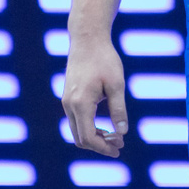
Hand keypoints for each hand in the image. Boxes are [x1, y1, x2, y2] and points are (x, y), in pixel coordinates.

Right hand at [62, 36, 128, 154]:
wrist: (87, 39)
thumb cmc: (104, 59)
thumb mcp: (116, 84)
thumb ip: (119, 109)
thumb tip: (123, 133)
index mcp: (81, 103)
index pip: (88, 137)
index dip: (103, 148)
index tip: (119, 148)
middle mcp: (69, 105)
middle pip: (80, 139)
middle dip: (100, 146)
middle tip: (120, 144)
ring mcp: (66, 101)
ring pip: (77, 131)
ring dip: (95, 138)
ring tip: (115, 137)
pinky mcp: (68, 98)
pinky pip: (76, 121)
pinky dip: (89, 128)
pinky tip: (105, 127)